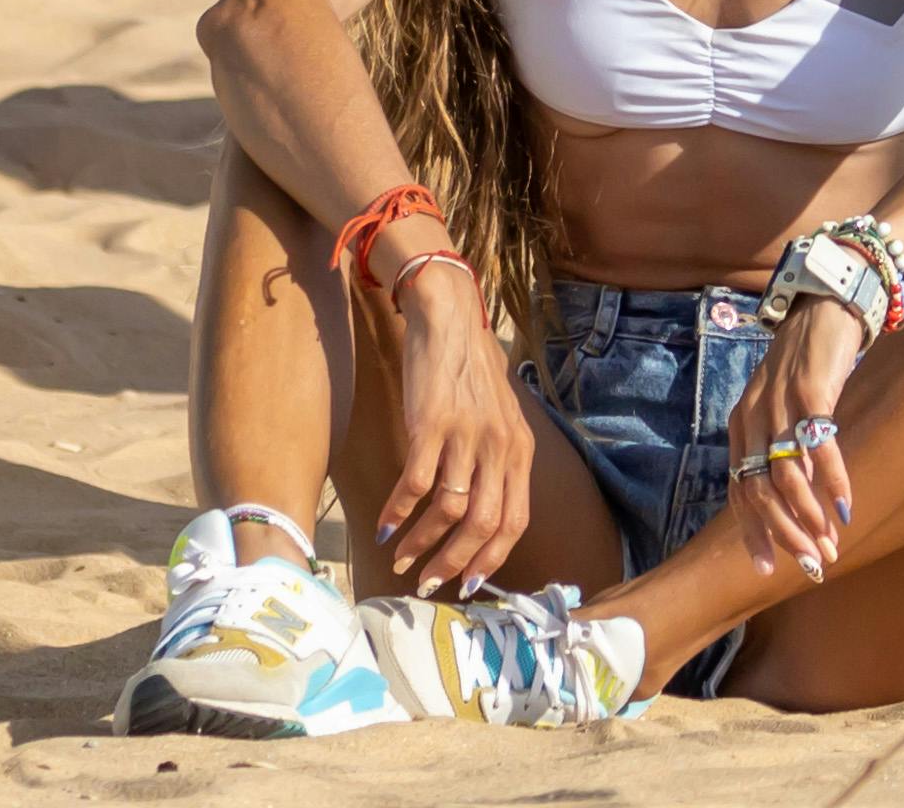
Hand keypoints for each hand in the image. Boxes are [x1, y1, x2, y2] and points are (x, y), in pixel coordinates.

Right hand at [375, 271, 543, 592]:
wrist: (449, 318)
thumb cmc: (472, 370)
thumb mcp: (501, 417)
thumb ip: (497, 461)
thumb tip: (482, 512)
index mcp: (520, 450)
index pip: (516, 521)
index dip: (492, 558)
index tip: (468, 584)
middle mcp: (499, 447)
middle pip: (484, 524)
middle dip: (454, 563)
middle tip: (428, 583)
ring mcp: (466, 436)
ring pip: (448, 510)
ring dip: (421, 543)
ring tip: (400, 558)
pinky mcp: (431, 424)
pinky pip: (415, 484)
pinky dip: (398, 512)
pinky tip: (384, 526)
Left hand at [728, 291, 867, 583]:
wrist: (825, 303)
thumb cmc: (807, 363)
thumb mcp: (782, 407)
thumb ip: (782, 447)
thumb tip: (796, 501)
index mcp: (741, 426)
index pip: (739, 492)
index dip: (753, 533)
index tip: (769, 569)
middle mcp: (752, 417)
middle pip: (758, 491)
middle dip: (784, 535)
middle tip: (811, 564)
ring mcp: (778, 403)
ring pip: (785, 475)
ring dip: (808, 517)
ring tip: (830, 543)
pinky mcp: (808, 389)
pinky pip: (817, 445)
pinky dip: (831, 479)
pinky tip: (845, 504)